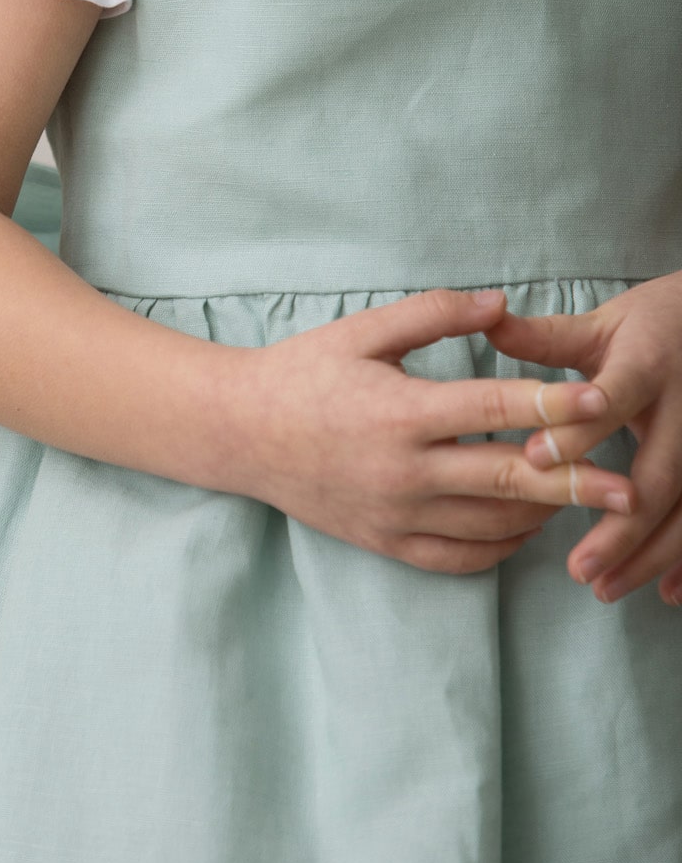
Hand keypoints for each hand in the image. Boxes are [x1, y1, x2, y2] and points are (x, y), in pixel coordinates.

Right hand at [230, 287, 637, 574]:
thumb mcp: (361, 331)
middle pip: (506, 480)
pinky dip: (499, 546)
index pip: (493, 411)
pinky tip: (522, 524)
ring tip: (579, 495)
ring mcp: (394, 514)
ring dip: (541, 513)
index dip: (552, 407)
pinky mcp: (385, 542)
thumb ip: (433, 315)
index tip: (601, 403)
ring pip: (490, 527)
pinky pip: (458, 558)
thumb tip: (501, 303)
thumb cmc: (300, 372)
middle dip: (573, 482)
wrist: (236, 432)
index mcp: (399, 412)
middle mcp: (401, 471)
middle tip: (626, 485)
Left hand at [482, 270, 681, 605]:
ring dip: (650, 553)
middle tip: (577, 567)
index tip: (534, 458)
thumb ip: (545, 338)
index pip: (613, 396)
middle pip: (661, 473)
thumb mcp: (602, 324)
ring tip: (604, 587)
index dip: (578, 428)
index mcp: (646, 363)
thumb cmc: (651, 326)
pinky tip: (666, 594)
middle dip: (621, 525)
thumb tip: (486, 322)